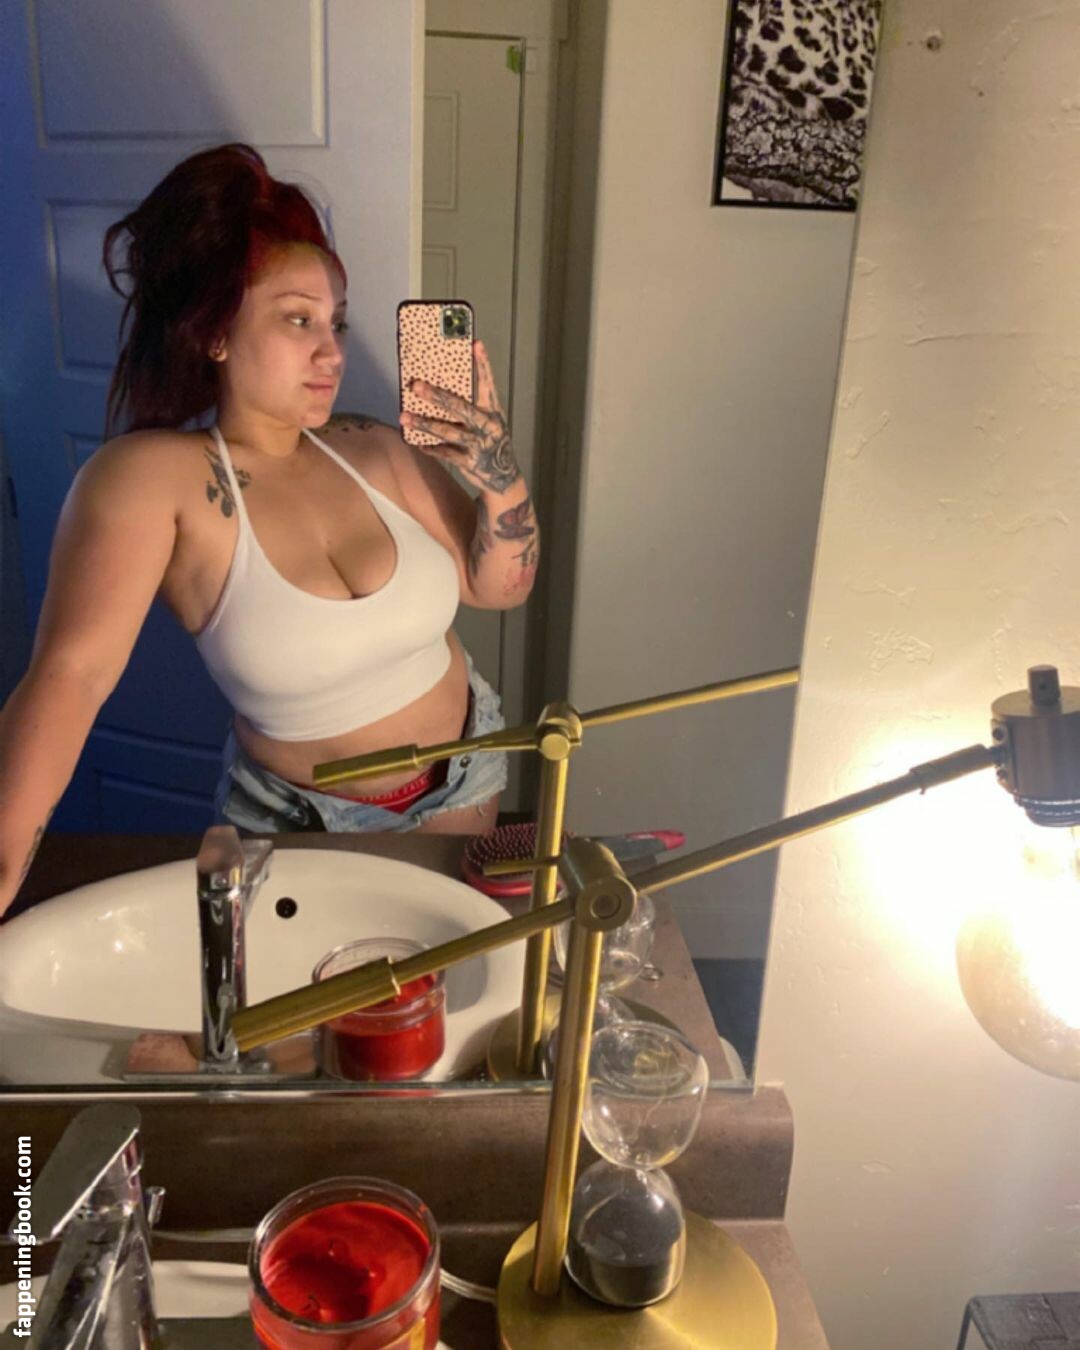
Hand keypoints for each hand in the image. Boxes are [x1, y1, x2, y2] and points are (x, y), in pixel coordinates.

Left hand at [400, 341, 520, 493]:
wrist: (504, 477)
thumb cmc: (491, 442)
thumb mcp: (489, 422)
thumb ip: (472, 408)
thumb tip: (439, 390)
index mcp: (493, 412)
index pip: (487, 384)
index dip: (482, 364)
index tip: (475, 344)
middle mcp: (488, 426)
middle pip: (460, 407)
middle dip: (436, 396)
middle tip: (416, 385)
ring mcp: (479, 445)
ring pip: (448, 432)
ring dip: (424, 424)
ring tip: (404, 417)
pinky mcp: (470, 463)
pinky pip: (446, 454)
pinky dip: (432, 449)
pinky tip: (418, 444)